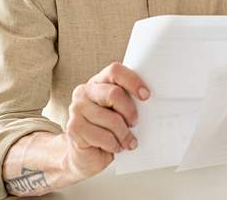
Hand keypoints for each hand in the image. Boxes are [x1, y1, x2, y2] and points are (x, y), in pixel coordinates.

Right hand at [63, 62, 149, 179]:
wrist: (86, 155)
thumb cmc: (108, 130)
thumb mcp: (120, 111)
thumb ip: (129, 101)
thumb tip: (153, 102)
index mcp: (98, 81)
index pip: (115, 71)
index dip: (133, 82)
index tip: (146, 96)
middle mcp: (84, 91)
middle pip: (114, 94)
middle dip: (129, 112)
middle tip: (134, 123)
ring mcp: (76, 109)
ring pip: (111, 119)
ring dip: (124, 134)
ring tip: (126, 141)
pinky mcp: (74, 127)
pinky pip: (104, 136)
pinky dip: (114, 145)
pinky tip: (114, 147)